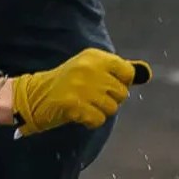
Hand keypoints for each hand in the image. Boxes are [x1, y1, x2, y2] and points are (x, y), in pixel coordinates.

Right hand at [12, 49, 151, 136]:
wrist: (32, 96)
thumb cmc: (66, 83)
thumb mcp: (89, 68)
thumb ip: (116, 71)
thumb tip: (146, 73)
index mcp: (94, 57)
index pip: (127, 72)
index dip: (121, 84)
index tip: (107, 87)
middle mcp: (89, 68)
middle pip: (121, 93)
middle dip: (110, 100)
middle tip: (91, 98)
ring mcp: (81, 87)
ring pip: (112, 108)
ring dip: (100, 112)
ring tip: (84, 106)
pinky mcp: (74, 105)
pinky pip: (98, 120)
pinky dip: (91, 122)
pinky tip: (80, 116)